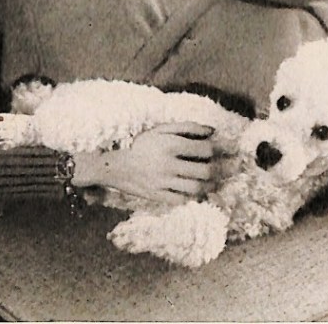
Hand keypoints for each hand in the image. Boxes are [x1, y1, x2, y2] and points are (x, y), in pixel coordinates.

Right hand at [73, 122, 214, 205]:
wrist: (113, 164)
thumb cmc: (141, 143)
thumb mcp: (162, 129)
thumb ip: (188, 127)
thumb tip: (212, 131)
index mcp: (171, 145)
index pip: (205, 150)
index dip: (213, 150)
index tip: (210, 151)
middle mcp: (168, 164)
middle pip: (204, 172)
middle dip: (213, 170)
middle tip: (213, 169)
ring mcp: (162, 182)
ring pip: (196, 189)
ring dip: (206, 186)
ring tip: (207, 182)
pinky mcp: (156, 196)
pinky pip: (180, 201)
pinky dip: (189, 197)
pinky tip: (191, 191)